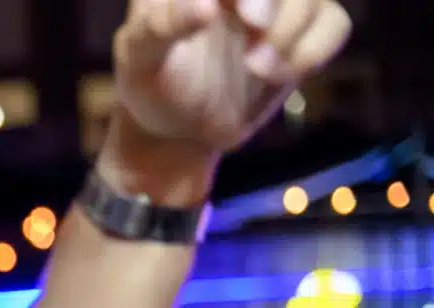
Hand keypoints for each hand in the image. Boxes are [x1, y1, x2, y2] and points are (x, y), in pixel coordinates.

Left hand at [112, 0, 349, 160]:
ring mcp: (278, 3)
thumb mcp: (139, 59)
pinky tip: (275, 75)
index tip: (240, 12)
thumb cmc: (151, 85)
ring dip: (289, 30)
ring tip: (255, 67)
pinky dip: (311, 50)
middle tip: (254, 24)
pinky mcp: (304, 31)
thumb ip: (160, 26)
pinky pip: (334, 23)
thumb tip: (206, 5)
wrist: (178, 130)